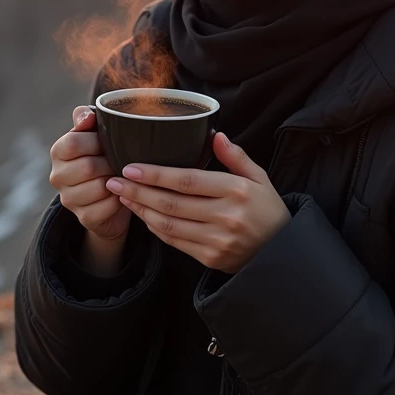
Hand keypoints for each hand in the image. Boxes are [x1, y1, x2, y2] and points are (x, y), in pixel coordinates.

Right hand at [49, 106, 131, 240]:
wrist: (108, 195)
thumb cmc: (103, 157)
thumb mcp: (95, 134)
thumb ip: (87, 119)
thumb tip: (86, 117)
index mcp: (58, 152)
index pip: (72, 143)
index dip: (96, 142)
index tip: (110, 142)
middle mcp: (57, 176)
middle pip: (87, 166)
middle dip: (111, 162)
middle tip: (122, 161)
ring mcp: (68, 200)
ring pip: (98, 187)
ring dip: (117, 181)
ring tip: (123, 176)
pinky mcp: (84, 218)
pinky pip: (107, 206)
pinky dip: (120, 199)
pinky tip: (122, 193)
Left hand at [105, 133, 290, 272]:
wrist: (280, 254)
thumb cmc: (268, 211)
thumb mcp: (260, 179)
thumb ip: (236, 157)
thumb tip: (215, 135)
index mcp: (236, 191)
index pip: (187, 181)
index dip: (156, 174)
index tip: (131, 167)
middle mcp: (225, 217)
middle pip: (172, 203)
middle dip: (138, 191)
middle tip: (114, 179)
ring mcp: (216, 240)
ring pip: (168, 224)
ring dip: (141, 210)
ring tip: (122, 195)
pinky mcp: (209, 258)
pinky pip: (174, 242)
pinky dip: (154, 228)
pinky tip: (142, 214)